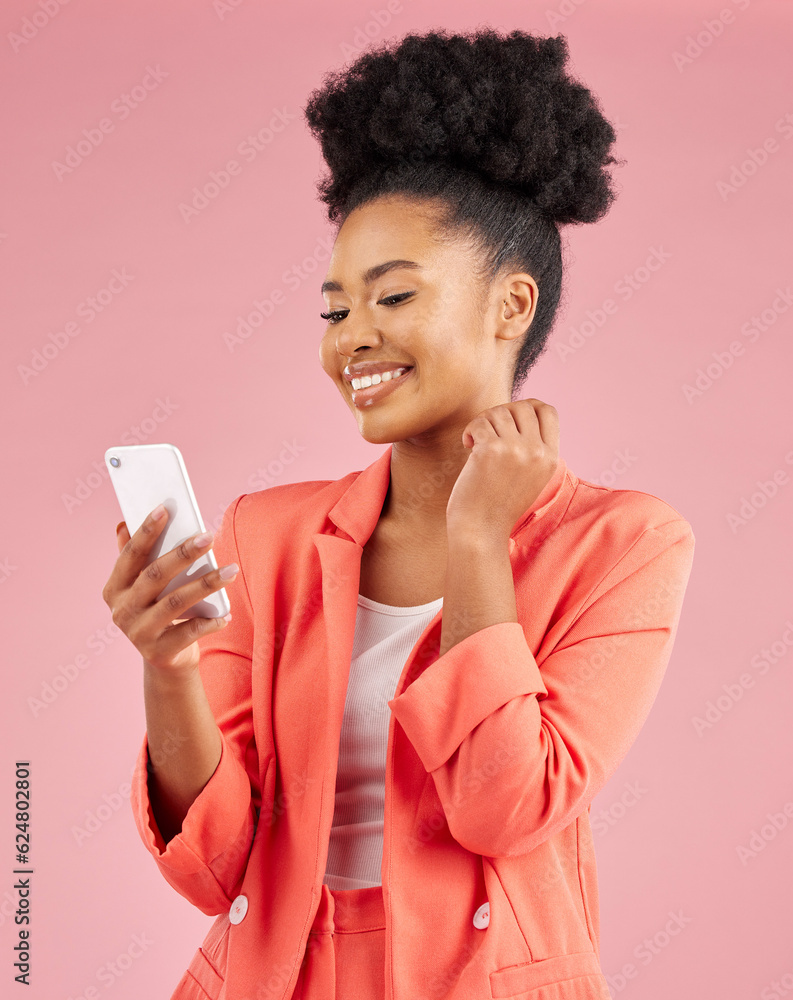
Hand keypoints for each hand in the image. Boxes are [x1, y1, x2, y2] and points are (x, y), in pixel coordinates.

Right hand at [101, 506, 236, 677]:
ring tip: (231, 571)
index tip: (165, 508)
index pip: (130, 554)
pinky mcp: (158, 652)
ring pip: (176, 602)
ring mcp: (138, 633)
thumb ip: (136, 558)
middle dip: (183, 554)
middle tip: (209, 536)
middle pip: (155, 575)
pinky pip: (189, 632)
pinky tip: (226, 614)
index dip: (146, 531)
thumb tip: (123, 523)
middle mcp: (122, 611)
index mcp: (115, 588)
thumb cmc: (159, 610)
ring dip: (206, 584)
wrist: (166, 659)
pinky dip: (210, 622)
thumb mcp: (144, 587)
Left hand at [445, 398, 559, 540]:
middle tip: (488, 432)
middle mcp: (537, 451)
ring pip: (499, 412)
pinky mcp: (491, 450)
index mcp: (551, 458)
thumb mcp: (529, 476)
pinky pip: (479, 422)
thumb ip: (532, 447)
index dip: (527, 408)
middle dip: (501, 413)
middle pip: (523, 406)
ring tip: (476, 443)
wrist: (480, 530)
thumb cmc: (498, 503)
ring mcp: (516, 450)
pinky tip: (467, 446)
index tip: (509, 422)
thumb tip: (521, 410)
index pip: (548, 411)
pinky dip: (470, 431)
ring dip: (483, 423)